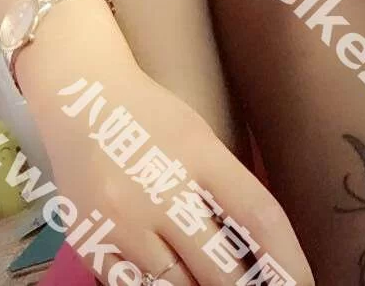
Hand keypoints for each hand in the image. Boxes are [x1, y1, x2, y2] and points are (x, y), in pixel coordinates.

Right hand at [43, 62, 312, 285]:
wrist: (78, 97)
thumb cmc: (149, 115)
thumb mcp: (198, 137)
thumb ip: (227, 189)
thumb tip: (261, 251)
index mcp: (198, 154)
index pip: (258, 216)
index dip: (287, 261)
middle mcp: (160, 190)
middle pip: (222, 269)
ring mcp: (122, 221)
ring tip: (210, 281)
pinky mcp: (91, 243)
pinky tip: (171, 277)